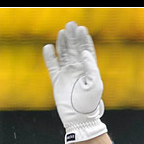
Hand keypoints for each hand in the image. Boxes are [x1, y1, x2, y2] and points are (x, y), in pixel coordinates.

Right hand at [43, 22, 105, 143]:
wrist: (79, 118)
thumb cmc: (90, 103)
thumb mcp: (95, 84)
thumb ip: (91, 67)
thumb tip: (84, 52)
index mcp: (89, 70)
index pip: (87, 51)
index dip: (84, 40)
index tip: (82, 29)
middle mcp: (78, 70)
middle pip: (74, 49)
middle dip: (73, 37)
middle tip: (71, 24)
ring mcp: (67, 74)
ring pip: (64, 54)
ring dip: (63, 43)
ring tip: (62, 32)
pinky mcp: (57, 80)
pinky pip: (52, 65)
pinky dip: (50, 56)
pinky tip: (49, 47)